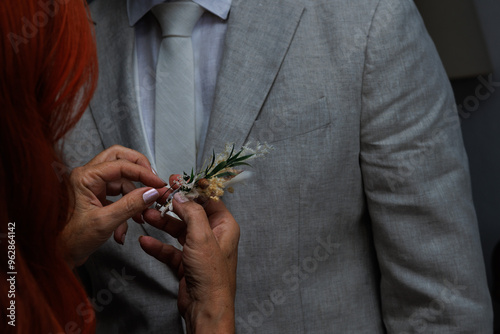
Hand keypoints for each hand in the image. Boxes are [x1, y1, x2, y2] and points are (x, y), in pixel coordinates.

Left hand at [61, 145, 165, 267]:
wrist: (58, 256)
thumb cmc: (71, 239)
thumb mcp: (105, 222)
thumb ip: (131, 205)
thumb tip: (151, 192)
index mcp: (84, 177)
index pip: (121, 165)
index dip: (143, 173)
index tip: (158, 183)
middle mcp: (87, 177)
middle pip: (120, 159)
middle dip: (139, 170)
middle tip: (153, 181)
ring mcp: (92, 186)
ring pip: (122, 180)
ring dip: (134, 197)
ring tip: (140, 216)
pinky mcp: (97, 197)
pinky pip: (119, 195)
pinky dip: (127, 208)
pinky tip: (126, 226)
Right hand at [140, 181, 239, 333]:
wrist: (205, 308)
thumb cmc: (212, 276)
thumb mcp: (202, 237)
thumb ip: (192, 213)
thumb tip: (182, 196)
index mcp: (224, 226)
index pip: (208, 200)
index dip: (192, 188)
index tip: (177, 180)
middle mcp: (213, 236)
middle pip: (190, 213)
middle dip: (172, 205)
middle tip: (157, 196)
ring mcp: (199, 249)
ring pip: (178, 230)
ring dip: (162, 223)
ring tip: (146, 215)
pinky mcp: (186, 263)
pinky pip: (170, 249)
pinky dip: (157, 245)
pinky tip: (145, 241)